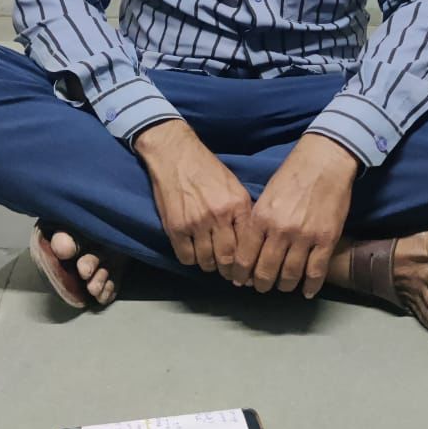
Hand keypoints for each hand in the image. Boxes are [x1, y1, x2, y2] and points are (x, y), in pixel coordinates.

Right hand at [134, 120, 252, 277]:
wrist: (176, 154)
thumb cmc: (207, 169)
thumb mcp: (235, 187)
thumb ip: (243, 213)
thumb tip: (252, 243)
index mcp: (238, 205)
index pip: (248, 246)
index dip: (248, 265)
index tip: (247, 273)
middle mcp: (219, 216)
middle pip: (228, 259)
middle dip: (230, 271)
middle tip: (229, 274)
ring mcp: (196, 222)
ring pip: (207, 262)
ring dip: (209, 265)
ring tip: (210, 260)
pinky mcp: (175, 227)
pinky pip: (186, 257)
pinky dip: (191, 259)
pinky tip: (193, 252)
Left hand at [234, 133, 358, 297]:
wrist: (324, 162)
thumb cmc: (292, 175)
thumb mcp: (266, 196)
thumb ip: (257, 223)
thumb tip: (248, 250)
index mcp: (261, 218)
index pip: (245, 257)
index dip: (241, 274)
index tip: (241, 280)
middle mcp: (280, 230)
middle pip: (265, 271)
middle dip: (261, 284)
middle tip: (261, 286)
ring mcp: (305, 236)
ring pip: (290, 275)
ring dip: (285, 286)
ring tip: (283, 286)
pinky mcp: (326, 239)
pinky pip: (316, 271)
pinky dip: (311, 286)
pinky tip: (308, 291)